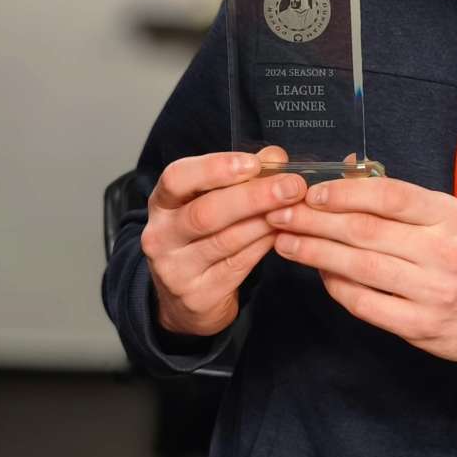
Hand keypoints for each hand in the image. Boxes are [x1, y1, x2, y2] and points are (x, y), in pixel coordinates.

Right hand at [141, 145, 308, 336]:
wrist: (186, 300)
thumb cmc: (202, 237)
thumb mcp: (213, 202)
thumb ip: (244, 176)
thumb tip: (275, 156)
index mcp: (161, 204)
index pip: (176, 178)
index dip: (215, 168)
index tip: (254, 163)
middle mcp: (161, 236)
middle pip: (205, 213)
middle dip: (253, 196)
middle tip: (292, 186)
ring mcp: (176, 270)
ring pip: (226, 241)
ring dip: (265, 221)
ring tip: (295, 208)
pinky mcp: (198, 296)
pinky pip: (238, 265)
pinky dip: (264, 246)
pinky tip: (284, 233)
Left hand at [268, 177, 456, 366]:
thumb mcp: (450, 217)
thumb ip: (402, 199)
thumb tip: (346, 171)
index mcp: (449, 215)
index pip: (389, 196)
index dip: (345, 192)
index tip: (311, 193)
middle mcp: (443, 251)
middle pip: (365, 231)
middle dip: (314, 222)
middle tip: (280, 215)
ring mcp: (432, 291)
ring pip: (360, 267)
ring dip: (315, 254)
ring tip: (285, 243)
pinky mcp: (420, 326)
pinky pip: (366, 303)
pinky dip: (337, 287)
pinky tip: (319, 275)